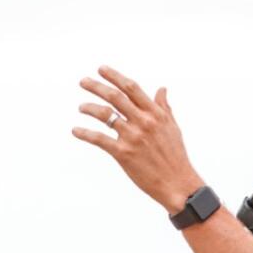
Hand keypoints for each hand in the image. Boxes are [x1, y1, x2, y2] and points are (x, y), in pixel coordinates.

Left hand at [73, 66, 204, 210]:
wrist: (177, 183)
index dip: (114, 76)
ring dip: (89, 108)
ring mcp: (132, 137)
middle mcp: (143, 122)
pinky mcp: (123, 153)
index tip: (101, 69)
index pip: (131, 88)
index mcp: (155, 114)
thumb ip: (164, 107)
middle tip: (83, 82)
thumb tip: (162, 89)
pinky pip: (99, 139)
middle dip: (96, 86)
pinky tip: (75, 131)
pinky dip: (85, 133)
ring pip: (105, 115)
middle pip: (115, 97)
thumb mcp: (173, 128)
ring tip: (81, 107)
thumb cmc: (175, 156)